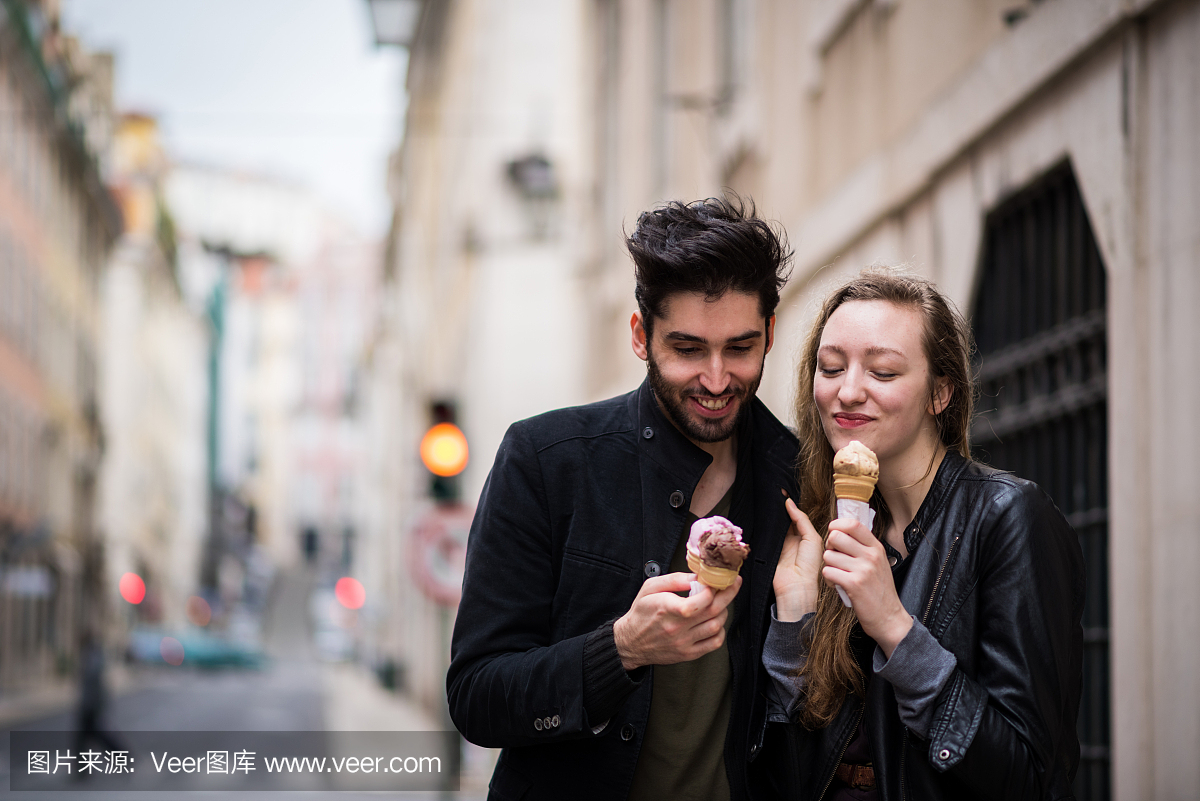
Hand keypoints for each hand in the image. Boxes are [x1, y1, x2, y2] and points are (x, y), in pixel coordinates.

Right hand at [613, 572, 739, 669]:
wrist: (630, 642)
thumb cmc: (641, 613)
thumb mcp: (650, 588)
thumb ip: (674, 580)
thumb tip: (697, 577)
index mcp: (667, 609)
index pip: (700, 601)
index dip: (712, 589)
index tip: (714, 581)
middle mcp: (677, 628)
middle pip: (714, 611)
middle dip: (728, 594)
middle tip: (733, 584)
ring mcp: (684, 643)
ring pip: (716, 626)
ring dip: (723, 611)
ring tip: (719, 603)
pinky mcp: (688, 654)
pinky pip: (714, 643)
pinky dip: (720, 630)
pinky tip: (715, 622)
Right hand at [773, 498, 824, 620]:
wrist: (796, 585)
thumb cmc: (809, 565)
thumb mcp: (811, 538)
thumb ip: (801, 520)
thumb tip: (789, 503)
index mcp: (805, 536)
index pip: (797, 516)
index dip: (791, 504)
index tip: (784, 491)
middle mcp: (792, 538)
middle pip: (785, 518)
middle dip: (781, 506)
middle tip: (776, 491)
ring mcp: (780, 543)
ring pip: (776, 524)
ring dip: (774, 514)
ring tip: (770, 499)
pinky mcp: (769, 547)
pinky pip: (767, 532)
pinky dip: (766, 524)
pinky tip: (765, 514)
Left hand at [822, 518, 911, 655]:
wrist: (889, 617)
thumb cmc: (879, 589)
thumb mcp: (878, 562)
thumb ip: (863, 547)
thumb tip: (841, 530)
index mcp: (876, 547)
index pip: (852, 523)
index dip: (837, 525)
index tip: (834, 533)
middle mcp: (871, 556)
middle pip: (835, 536)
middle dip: (829, 546)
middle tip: (834, 557)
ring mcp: (863, 570)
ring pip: (828, 555)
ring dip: (828, 565)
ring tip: (837, 574)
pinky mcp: (854, 584)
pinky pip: (828, 571)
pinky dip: (828, 579)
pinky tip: (836, 584)